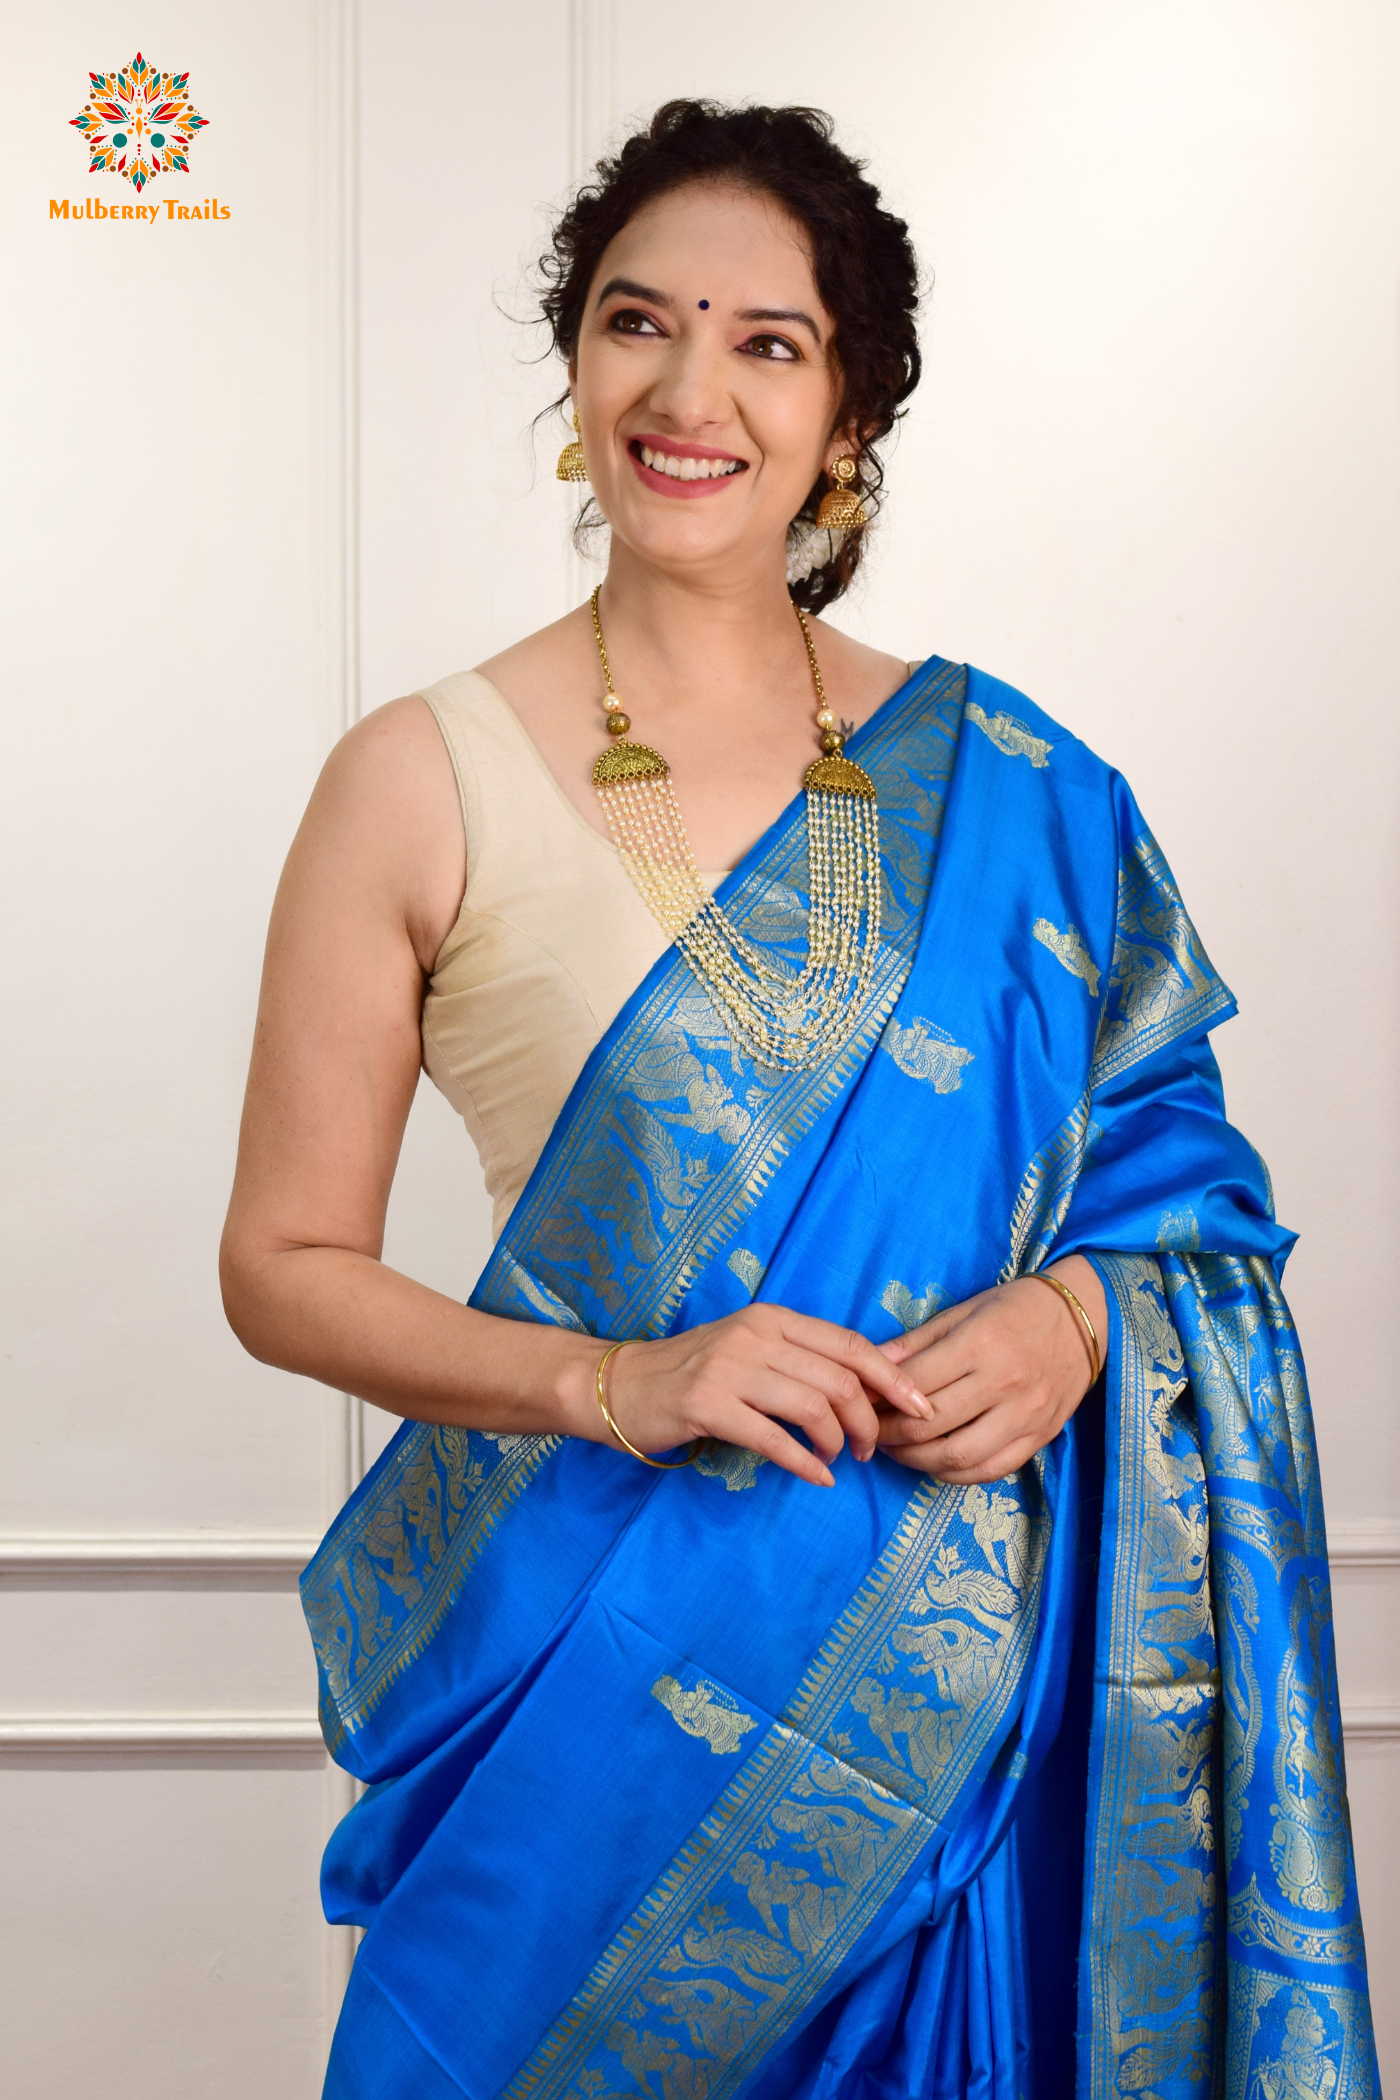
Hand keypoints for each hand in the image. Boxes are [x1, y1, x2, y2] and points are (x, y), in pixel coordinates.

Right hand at [601, 1304, 932, 1487]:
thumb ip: (809, 1356)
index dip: (893, 1378)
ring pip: (814, 1407)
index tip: (921, 1408)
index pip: (850, 1343)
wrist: (622, 1384)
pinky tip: (817, 1478)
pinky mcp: (708, 1404)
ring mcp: (729, 1368)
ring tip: (839, 1461)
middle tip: (870, 1450)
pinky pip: (774, 1439)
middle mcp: (754, 1335)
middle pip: (840, 1380)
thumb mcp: (754, 1349)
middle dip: (869, 1422)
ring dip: (839, 1444)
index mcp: (772, 1318)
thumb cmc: (696, 1371)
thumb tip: (887, 1369)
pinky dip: (805, 1463)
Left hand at [874, 1258, 1104, 1483]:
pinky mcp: (1040, 1437)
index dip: (880, 1398)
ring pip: (958, 1455)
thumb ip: (917, 1342)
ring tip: (897, 1450)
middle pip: (931, 1424)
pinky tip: (935, 1463)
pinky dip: (956, 1474)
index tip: (861, 1401)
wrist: (1082, 1319)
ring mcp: (1025, 1414)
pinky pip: (991, 1470)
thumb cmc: (1016, 1308)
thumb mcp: (963, 1312)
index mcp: (980, 1343)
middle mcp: (1004, 1382)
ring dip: (916, 1460)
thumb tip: (872, 1362)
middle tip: (871, 1430)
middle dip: (890, 1433)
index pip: (915, 1383)